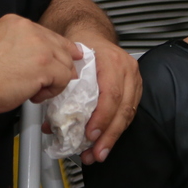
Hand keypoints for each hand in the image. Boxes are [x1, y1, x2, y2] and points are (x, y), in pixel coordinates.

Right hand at [0, 14, 81, 116]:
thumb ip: (14, 45)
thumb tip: (29, 58)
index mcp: (15, 22)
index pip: (46, 34)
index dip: (55, 50)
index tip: (59, 60)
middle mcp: (30, 29)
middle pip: (60, 47)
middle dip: (59, 66)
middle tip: (49, 82)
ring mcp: (40, 46)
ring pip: (65, 63)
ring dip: (54, 81)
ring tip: (35, 91)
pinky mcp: (46, 65)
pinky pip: (64, 78)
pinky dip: (53, 90)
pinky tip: (35, 95)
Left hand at [66, 34, 141, 164]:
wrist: (92, 34)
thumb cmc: (81, 46)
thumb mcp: (69, 63)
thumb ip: (63, 91)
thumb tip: (52, 124)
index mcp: (111, 61)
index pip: (111, 94)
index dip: (102, 118)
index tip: (91, 136)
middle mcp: (127, 69)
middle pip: (123, 108)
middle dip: (109, 135)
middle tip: (96, 153)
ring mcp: (134, 79)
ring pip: (128, 113)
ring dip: (113, 137)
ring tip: (98, 153)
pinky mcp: (136, 87)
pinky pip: (129, 112)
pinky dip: (116, 128)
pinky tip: (105, 141)